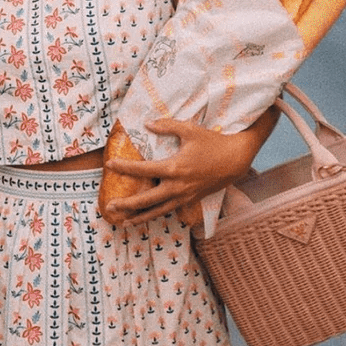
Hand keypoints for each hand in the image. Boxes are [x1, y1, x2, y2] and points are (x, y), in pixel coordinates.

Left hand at [102, 115, 266, 225]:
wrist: (235, 159)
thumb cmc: (212, 142)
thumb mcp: (189, 129)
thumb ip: (167, 126)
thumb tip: (148, 124)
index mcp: (174, 168)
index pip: (143, 170)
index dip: (124, 167)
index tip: (110, 165)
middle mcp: (177, 186)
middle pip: (146, 200)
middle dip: (127, 204)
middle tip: (110, 206)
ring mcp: (184, 196)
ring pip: (158, 211)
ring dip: (140, 217)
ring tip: (124, 222)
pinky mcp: (191, 200)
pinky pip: (170, 210)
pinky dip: (157, 214)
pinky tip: (148, 217)